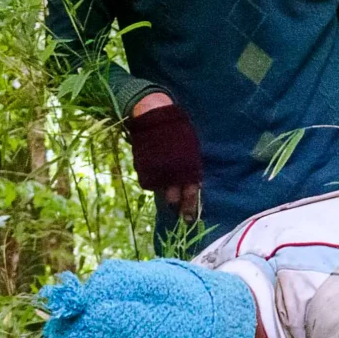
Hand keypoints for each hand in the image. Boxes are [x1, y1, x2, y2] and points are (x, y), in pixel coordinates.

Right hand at [125, 95, 203, 217]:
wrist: (155, 118)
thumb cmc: (178, 131)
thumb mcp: (191, 150)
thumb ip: (192, 169)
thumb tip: (195, 185)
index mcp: (190, 169)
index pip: (191, 195)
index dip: (190, 208)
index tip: (190, 220)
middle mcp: (174, 174)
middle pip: (174, 199)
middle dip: (176, 206)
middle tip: (177, 214)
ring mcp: (157, 172)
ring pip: (161, 192)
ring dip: (164, 193)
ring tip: (166, 192)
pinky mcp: (143, 168)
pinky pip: (148, 183)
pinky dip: (152, 182)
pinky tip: (154, 175)